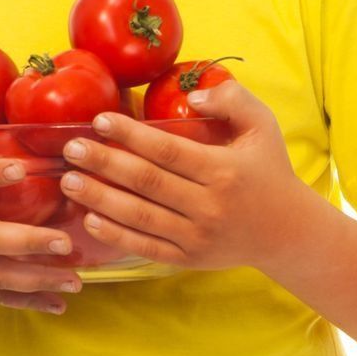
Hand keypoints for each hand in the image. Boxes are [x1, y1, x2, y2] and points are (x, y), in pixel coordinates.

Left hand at [59, 79, 305, 273]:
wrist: (288, 232)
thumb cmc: (270, 170)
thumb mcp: (263, 125)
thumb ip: (232, 99)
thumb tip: (193, 96)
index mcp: (223, 171)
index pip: (167, 150)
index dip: (131, 135)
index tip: (99, 120)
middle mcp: (208, 206)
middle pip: (147, 183)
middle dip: (105, 164)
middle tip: (71, 148)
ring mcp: (197, 237)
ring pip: (140, 217)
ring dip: (100, 199)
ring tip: (68, 181)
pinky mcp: (189, 258)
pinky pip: (146, 247)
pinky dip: (116, 235)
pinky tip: (90, 218)